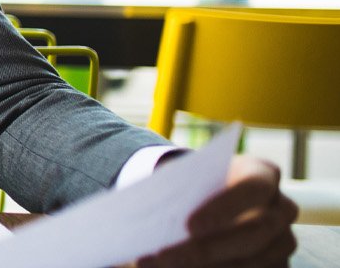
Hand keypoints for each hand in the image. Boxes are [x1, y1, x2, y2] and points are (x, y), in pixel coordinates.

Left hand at [134, 154, 297, 266]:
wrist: (212, 197)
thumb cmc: (199, 185)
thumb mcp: (191, 179)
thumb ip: (181, 193)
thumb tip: (150, 215)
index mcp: (263, 174)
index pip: (253, 188)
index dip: (224, 207)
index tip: (189, 226)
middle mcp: (282, 207)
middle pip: (255, 231)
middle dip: (207, 249)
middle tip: (165, 257)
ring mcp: (284, 239)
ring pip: (255, 261)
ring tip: (166, 267)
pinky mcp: (278, 264)